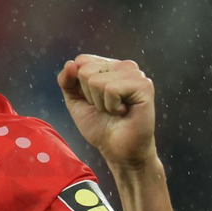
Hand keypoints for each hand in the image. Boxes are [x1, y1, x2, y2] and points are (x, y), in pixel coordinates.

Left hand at [57, 54, 156, 169]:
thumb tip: (70, 64)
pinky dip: (111, 106)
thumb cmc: (100, 126)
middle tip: (106, 108)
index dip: (79, 85)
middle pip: (86, 70)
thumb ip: (67, 81)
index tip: (93, 100)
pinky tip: (123, 112)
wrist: (117, 150)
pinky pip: (111, 89)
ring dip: (100, 103)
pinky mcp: (144, 85)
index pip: (81, 60)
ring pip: (96, 80)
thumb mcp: (75, 101)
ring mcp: (136, 74)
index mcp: (110, 66)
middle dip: (89, 95)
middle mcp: (124, 66)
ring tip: (115, 111)